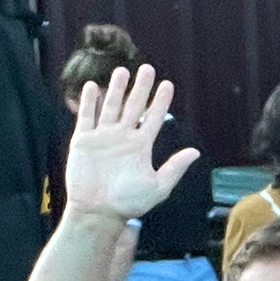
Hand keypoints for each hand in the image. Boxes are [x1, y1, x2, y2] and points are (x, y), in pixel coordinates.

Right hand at [63, 64, 199, 221]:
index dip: (160, 101)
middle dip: (140, 88)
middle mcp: (123, 137)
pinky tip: (93, 86)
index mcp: (141, 146)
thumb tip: (195, 152)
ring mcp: (103, 137)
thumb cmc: (129, 203)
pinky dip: (89, 102)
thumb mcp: (158, 186)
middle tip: (148, 69)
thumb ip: (175, 168)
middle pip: (133, 106)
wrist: (99, 211)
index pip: (153, 118)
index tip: (168, 84)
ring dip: (116, 89)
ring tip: (123, 71)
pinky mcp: (84, 140)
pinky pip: (86, 116)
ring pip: (111, 106)